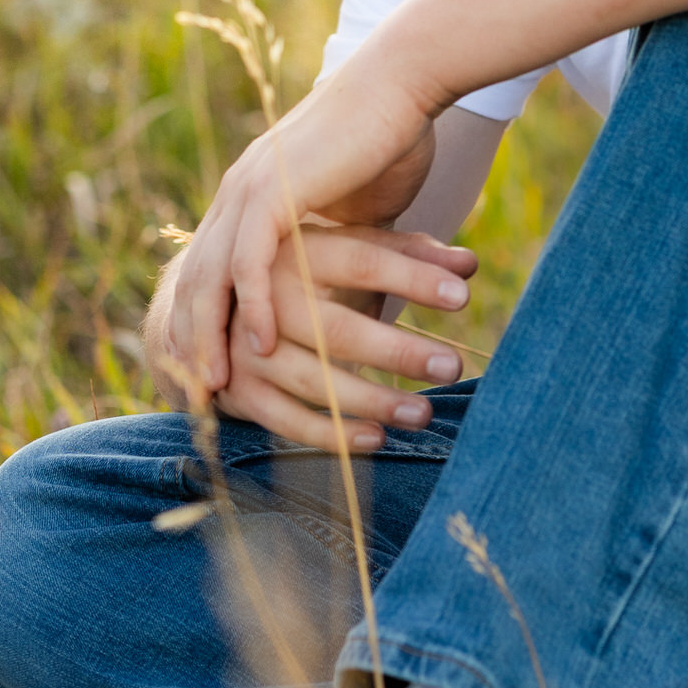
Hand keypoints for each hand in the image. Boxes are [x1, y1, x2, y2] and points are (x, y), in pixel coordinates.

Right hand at [168, 222, 476, 450]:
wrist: (217, 302)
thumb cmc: (310, 273)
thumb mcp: (352, 252)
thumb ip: (410, 256)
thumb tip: (470, 263)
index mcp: (299, 250)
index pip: (364, 261)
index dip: (414, 278)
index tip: (463, 296)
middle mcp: (267, 297)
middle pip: (337, 328)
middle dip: (398, 351)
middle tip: (452, 366)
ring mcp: (246, 347)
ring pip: (313, 381)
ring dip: (372, 401)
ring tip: (424, 413)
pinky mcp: (237, 390)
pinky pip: (285, 419)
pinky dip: (332, 434)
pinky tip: (377, 438)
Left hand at [169, 54, 444, 390]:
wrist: (403, 84)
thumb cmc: (393, 141)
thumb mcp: (364, 218)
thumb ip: (350, 262)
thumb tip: (366, 315)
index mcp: (252, 195)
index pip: (211, 269)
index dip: (203, 320)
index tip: (206, 370)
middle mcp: (238, 193)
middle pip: (194, 279)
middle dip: (187, 338)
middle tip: (191, 393)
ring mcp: (249, 188)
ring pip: (210, 276)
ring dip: (205, 334)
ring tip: (210, 387)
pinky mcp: (274, 189)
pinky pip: (249, 261)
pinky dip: (248, 305)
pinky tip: (259, 347)